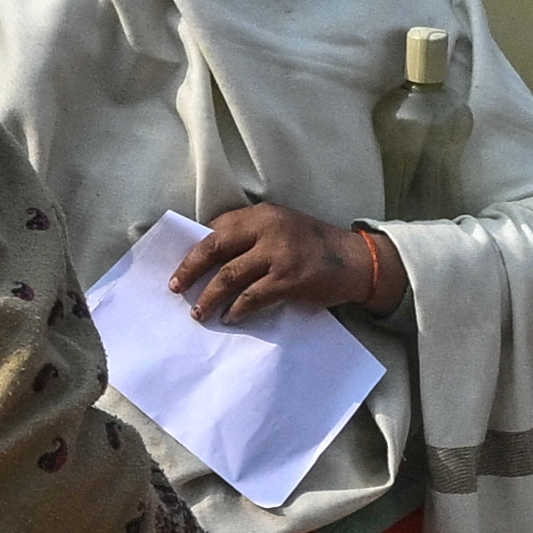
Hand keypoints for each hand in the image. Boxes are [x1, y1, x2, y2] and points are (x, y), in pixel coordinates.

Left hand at [174, 197, 395, 322]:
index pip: (218, 228)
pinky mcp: (288, 280)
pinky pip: (252, 298)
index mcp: (262, 214)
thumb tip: (215, 257)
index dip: (196, 248)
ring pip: (229, 277)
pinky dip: (236, 310)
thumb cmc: (316, 246)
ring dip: (208, 297)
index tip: (182, 266)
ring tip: (198, 312)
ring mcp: (278, 255)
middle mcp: (268, 229)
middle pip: (215, 248)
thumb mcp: (284, 227)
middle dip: (190, 269)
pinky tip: (229, 318)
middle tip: (175, 287)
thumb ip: (254, 235)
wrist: (357, 261)